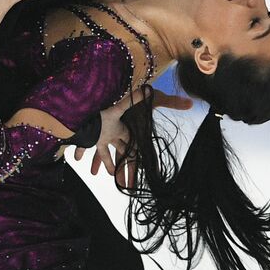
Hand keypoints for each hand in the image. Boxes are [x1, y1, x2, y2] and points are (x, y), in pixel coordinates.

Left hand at [72, 86, 193, 187]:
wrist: (122, 82)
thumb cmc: (139, 92)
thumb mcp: (155, 98)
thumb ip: (171, 102)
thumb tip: (191, 102)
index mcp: (135, 133)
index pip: (136, 155)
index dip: (135, 169)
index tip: (134, 184)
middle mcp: (123, 134)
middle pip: (122, 157)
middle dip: (122, 173)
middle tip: (122, 188)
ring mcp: (110, 131)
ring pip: (105, 150)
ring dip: (100, 162)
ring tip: (93, 174)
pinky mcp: (98, 126)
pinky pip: (90, 140)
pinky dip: (85, 148)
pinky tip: (78, 157)